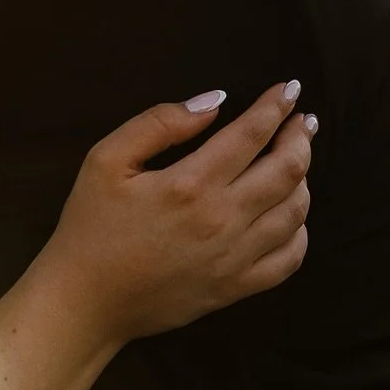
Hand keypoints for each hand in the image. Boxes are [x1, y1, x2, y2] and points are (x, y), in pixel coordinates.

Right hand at [49, 82, 314, 344]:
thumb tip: (212, 101)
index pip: (251, 134)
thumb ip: (158, 124)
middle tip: (302, 119)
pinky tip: (291, 215)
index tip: (289, 89)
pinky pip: (288, 259)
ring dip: (304, 178)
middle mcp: (222, 220)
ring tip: (297, 159)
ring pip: (294, 212)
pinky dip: (300, 231)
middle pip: (286, 170)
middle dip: (300, 137)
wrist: (86, 300)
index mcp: (190, 184)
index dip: (276, 106)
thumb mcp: (106, 160)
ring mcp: (234, 258)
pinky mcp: (235, 288)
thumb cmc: (90, 226)